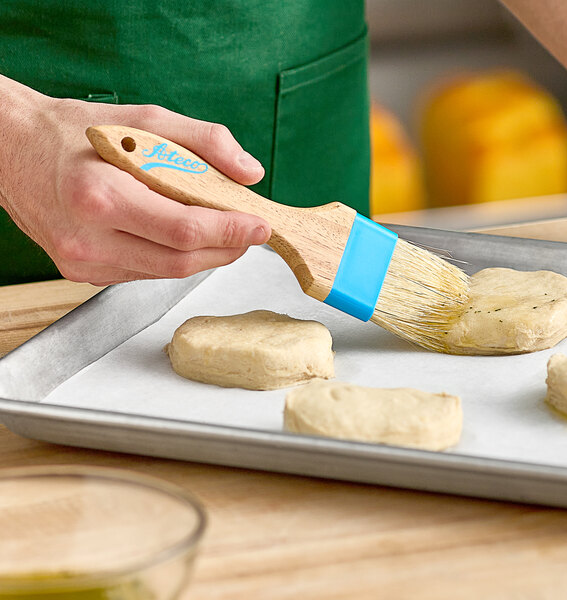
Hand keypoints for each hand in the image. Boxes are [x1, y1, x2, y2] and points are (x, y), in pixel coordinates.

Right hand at [0, 77, 270, 284]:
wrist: (10, 150)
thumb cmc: (74, 131)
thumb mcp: (143, 119)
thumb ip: (203, 141)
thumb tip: (250, 173)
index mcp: (100, 195)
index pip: (185, 230)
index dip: (230, 232)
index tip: (261, 227)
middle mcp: (88, 238)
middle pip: (180, 261)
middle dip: (225, 249)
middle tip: (248, 233)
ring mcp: (83, 262)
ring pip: (165, 272)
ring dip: (203, 256)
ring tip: (222, 233)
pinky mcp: (83, 272)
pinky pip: (144, 273)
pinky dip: (172, 258)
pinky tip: (180, 239)